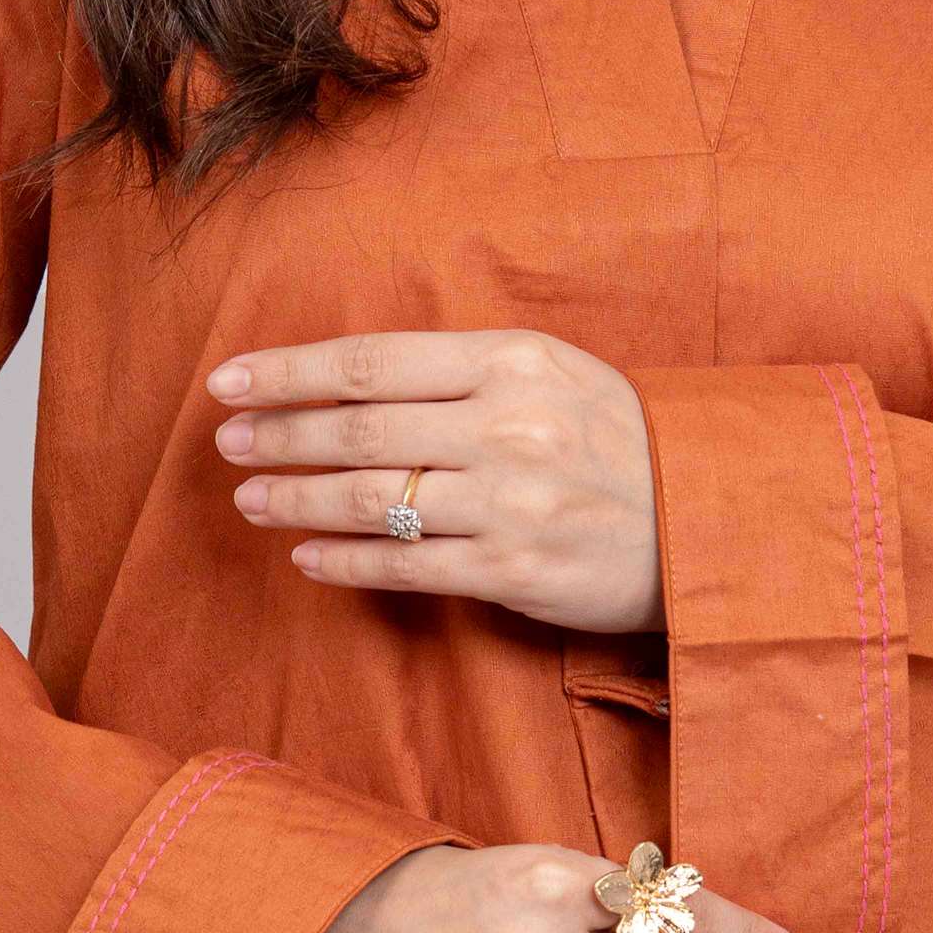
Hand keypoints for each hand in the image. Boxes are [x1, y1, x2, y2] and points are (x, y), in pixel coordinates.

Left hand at [209, 329, 660, 636]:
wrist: (707, 521)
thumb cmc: (618, 442)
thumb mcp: (553, 375)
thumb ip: (462, 372)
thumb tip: (352, 383)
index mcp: (511, 361)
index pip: (371, 363)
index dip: (289, 373)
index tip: (230, 382)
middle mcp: (507, 427)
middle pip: (358, 431)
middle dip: (278, 435)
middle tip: (226, 443)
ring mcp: (510, 502)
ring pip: (372, 500)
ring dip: (296, 497)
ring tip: (250, 498)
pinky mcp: (515, 571)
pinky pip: (406, 565)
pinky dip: (344, 559)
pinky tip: (306, 553)